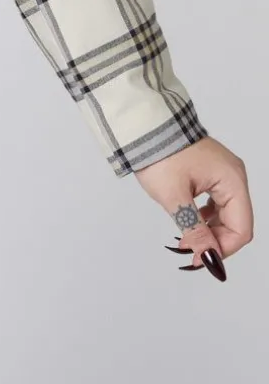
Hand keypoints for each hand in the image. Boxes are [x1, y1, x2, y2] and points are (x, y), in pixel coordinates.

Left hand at [133, 134, 253, 280]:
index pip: (242, 228)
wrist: (143, 123)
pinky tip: (189, 220)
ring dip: (209, 230)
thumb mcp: (175, 197)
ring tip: (187, 238)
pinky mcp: (210, 171)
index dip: (223, 249)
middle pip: (236, 222)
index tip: (199, 260)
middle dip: (214, 241)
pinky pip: (216, 201)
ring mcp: (222, 172)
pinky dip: (205, 216)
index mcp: (232, 181)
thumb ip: (195, 230)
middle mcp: (233, 176)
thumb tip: (209, 260)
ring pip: (226, 213)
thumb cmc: (159, 154)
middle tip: (189, 251)